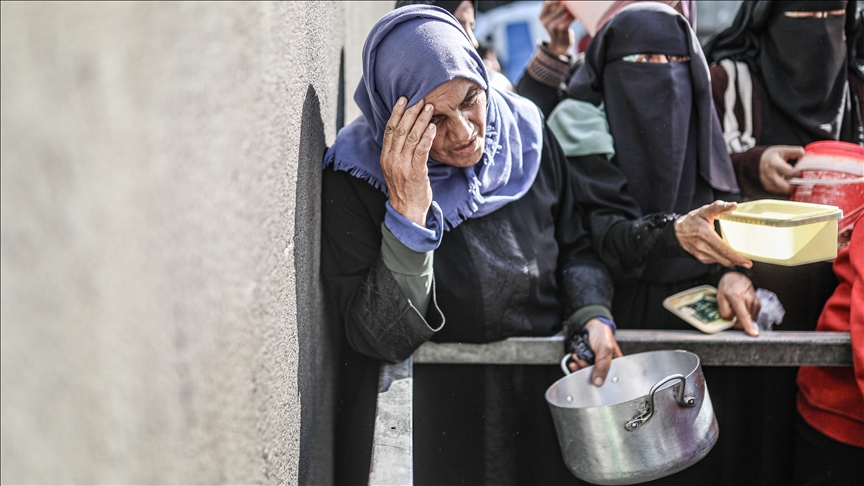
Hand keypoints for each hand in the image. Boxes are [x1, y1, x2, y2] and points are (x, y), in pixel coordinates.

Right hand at [381, 97, 436, 225]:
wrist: (407, 210)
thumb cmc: (404, 187)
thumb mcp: (395, 167)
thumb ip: (397, 151)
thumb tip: (404, 131)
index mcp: (386, 156)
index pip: (390, 130)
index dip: (396, 113)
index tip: (403, 99)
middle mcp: (392, 159)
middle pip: (401, 130)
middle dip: (411, 112)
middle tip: (420, 98)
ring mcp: (403, 166)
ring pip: (412, 138)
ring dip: (421, 121)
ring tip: (429, 108)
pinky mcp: (416, 172)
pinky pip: (421, 151)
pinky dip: (427, 137)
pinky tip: (432, 127)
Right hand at [539, 0, 574, 56]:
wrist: (560, 43)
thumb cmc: (558, 25)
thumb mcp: (552, 17)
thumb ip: (554, 7)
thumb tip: (562, 0)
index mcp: (541, 16)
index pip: (547, 3)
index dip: (556, 0)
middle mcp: (544, 22)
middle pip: (559, 7)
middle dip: (567, 4)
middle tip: (574, 3)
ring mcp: (551, 27)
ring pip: (565, 12)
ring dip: (572, 10)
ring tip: (576, 9)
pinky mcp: (559, 31)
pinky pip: (568, 20)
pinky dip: (573, 16)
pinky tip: (576, 16)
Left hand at [568, 318, 622, 385]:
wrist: (588, 324)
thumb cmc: (602, 333)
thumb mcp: (606, 349)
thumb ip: (603, 365)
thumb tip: (599, 381)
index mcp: (614, 363)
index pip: (610, 378)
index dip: (601, 379)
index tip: (594, 378)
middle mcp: (604, 365)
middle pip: (596, 376)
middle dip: (587, 371)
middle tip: (584, 363)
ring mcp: (593, 363)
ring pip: (586, 373)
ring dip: (580, 367)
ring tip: (580, 358)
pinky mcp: (585, 361)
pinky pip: (579, 368)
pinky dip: (576, 365)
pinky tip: (575, 361)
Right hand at [675, 201, 751, 267]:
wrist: (677, 232)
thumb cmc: (692, 221)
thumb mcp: (704, 211)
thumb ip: (719, 207)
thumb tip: (733, 205)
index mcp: (705, 234)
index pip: (723, 249)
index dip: (736, 257)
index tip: (746, 262)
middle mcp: (702, 246)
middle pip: (724, 259)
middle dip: (737, 261)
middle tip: (747, 261)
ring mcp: (701, 254)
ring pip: (721, 261)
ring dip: (730, 260)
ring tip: (738, 256)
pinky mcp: (701, 258)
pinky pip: (716, 260)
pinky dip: (723, 258)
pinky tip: (725, 252)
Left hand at [717, 272, 760, 336]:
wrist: (737, 276)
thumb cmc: (727, 286)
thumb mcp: (720, 298)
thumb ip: (725, 311)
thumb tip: (731, 321)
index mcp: (737, 297)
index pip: (744, 315)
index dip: (748, 325)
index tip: (754, 333)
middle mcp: (749, 299)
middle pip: (746, 319)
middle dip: (738, 322)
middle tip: (731, 316)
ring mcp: (755, 301)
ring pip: (750, 318)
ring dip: (743, 319)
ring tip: (736, 309)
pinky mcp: (758, 303)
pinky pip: (753, 315)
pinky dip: (747, 316)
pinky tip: (742, 308)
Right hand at [759, 145, 804, 194]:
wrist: (759, 160)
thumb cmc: (773, 155)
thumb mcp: (783, 150)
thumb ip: (795, 151)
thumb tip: (805, 156)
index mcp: (773, 163)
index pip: (789, 172)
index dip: (798, 174)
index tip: (803, 172)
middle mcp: (769, 174)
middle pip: (784, 186)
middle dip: (795, 185)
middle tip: (801, 181)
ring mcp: (767, 181)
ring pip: (782, 190)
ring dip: (790, 188)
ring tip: (794, 182)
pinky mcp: (767, 186)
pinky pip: (778, 192)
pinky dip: (785, 189)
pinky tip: (788, 184)